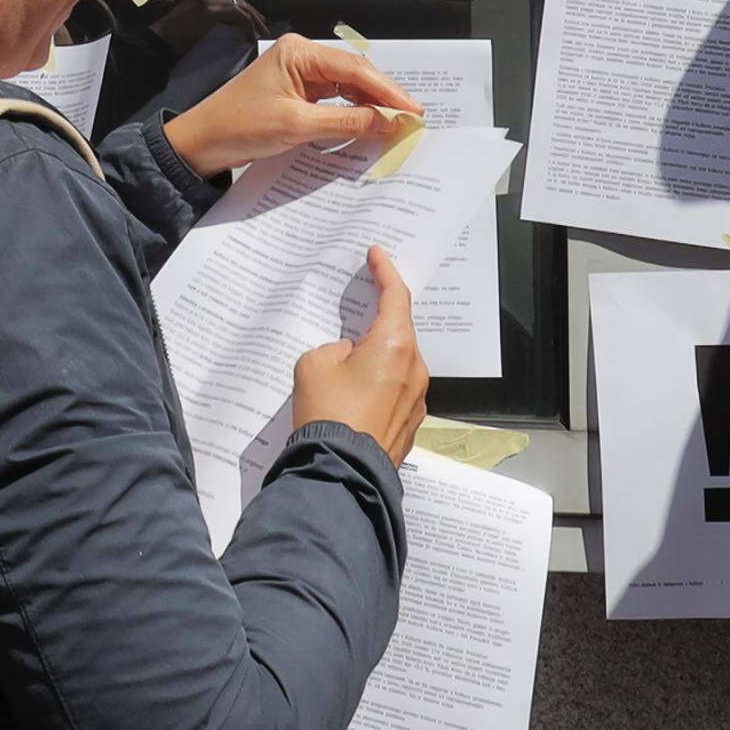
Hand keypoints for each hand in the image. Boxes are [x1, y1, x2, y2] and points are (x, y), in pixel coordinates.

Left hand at [165, 32, 420, 176]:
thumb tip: (388, 122)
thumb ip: (346, 123)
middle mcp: (302, 56)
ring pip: (346, 86)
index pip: (355, 68)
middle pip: (354, 74)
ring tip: (397, 124)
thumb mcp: (297, 126)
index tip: (413, 111)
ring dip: (370, 105)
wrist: (201, 142)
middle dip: (383, 96)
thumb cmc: (241, 127)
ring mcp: (298, 73)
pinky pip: (333, 99)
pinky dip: (351, 112)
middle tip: (412, 119)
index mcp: (300, 52)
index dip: (388, 91)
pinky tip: (369, 125)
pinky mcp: (295, 92)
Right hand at [288, 246, 428, 460]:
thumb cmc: (327, 414)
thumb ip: (333, 349)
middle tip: (358, 311)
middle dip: (378, 322)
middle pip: (399, 333)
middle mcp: (414, 370)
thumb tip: (348, 357)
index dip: (385, 272)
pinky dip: (378, 387)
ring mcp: (416, 401)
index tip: (377, 255)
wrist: (339, 473)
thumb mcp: (313, 364)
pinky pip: (396, 393)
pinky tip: (353, 398)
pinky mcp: (410, 426)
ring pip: (397, 365)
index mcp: (394, 346)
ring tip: (346, 366)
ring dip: (376, 359)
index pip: (395, 297)